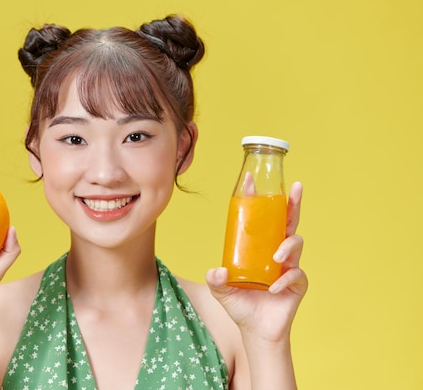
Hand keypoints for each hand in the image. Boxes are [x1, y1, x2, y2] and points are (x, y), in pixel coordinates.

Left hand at [207, 182, 307, 341]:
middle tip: (296, 187)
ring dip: (287, 247)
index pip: (260, 218)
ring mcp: (288, 266)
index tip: (251, 181)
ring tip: (276, 258)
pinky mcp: (297, 283)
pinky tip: (274, 288)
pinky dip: (285, 280)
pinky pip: (295, 275)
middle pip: (288, 221)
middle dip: (293, 203)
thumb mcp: (221, 290)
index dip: (257, 199)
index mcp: (258, 247)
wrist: (255, 331)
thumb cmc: (240, 305)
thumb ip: (215, 280)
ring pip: (295, 243)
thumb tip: (217, 270)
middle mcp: (275, 251)